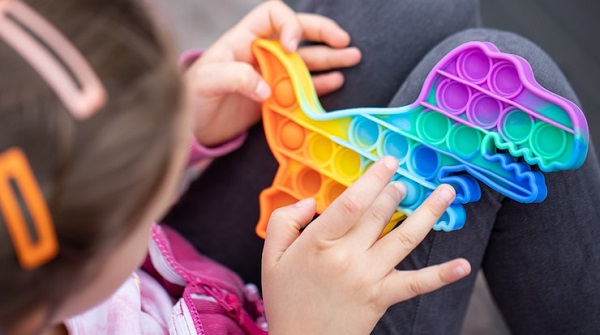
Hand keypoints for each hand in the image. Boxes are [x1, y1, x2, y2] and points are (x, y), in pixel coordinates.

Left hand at [184, 0, 360, 146]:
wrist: (190, 128)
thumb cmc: (191, 98)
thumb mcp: (206, 83)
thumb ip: (235, 78)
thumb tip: (267, 87)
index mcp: (242, 40)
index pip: (272, 14)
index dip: (289, 24)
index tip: (294, 47)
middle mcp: (260, 53)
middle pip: (297, 33)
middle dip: (321, 33)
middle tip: (343, 40)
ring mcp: (269, 75)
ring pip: (305, 60)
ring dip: (329, 58)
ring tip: (352, 58)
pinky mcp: (274, 98)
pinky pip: (301, 87)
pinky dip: (320, 84)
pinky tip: (336, 81)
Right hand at [261, 156, 470, 334]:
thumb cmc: (286, 299)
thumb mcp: (270, 257)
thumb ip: (283, 221)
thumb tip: (311, 202)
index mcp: (318, 243)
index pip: (351, 203)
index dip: (373, 179)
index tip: (388, 162)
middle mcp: (348, 257)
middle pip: (379, 215)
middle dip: (396, 191)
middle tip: (404, 180)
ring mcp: (369, 277)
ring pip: (404, 239)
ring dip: (429, 213)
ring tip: (446, 193)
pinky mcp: (382, 297)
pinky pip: (415, 284)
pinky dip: (441, 275)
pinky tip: (463, 265)